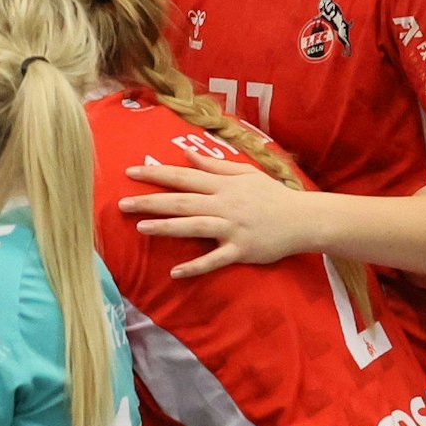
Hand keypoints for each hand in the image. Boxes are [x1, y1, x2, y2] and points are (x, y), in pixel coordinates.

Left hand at [119, 151, 321, 276]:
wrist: (304, 220)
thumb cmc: (272, 196)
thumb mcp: (245, 174)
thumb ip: (213, 166)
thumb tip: (185, 154)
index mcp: (223, 185)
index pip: (183, 177)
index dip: (156, 174)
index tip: (130, 172)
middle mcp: (224, 204)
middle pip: (182, 201)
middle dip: (150, 201)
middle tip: (122, 203)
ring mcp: (232, 228)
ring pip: (194, 226)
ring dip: (166, 227)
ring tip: (140, 228)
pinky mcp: (241, 250)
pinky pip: (215, 260)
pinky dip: (196, 266)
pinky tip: (176, 272)